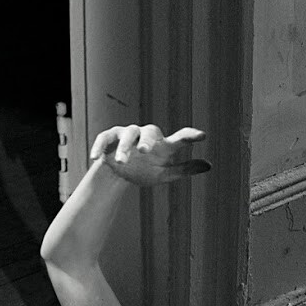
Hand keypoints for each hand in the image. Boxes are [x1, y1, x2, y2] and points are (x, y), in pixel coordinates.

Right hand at [89, 124, 210, 186]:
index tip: (202, 136)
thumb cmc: (145, 170)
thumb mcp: (165, 173)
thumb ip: (185, 169)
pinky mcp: (109, 137)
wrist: (119, 174)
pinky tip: (96, 158)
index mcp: (162, 145)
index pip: (179, 138)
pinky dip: (100, 147)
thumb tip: (209, 165)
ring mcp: (127, 134)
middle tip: (144, 151)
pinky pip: (104, 139)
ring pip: (126, 135)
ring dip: (123, 148)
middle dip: (146, 140)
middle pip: (148, 132)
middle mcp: (145, 135)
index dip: (190, 136)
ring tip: (120, 162)